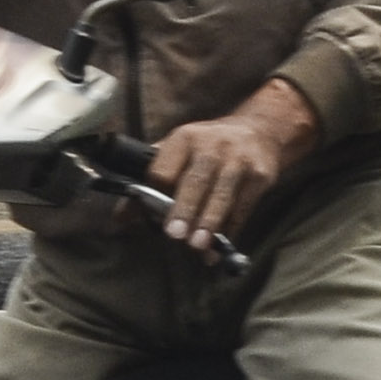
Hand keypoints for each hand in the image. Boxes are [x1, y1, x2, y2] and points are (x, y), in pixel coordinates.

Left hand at [147, 80, 322, 255]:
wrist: (260, 131)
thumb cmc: (209, 148)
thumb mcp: (180, 152)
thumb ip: (151, 181)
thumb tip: (120, 219)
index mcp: (184, 138)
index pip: (164, 168)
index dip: (155, 193)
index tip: (150, 215)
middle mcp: (212, 146)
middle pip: (195, 180)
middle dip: (185, 209)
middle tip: (175, 235)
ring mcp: (238, 160)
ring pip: (222, 195)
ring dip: (210, 223)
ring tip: (199, 246)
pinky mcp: (259, 176)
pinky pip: (243, 207)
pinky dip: (230, 230)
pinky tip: (219, 248)